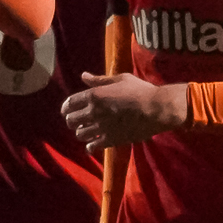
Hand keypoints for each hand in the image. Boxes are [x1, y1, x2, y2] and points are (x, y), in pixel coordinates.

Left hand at [62, 71, 189, 149]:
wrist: (156, 108)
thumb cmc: (140, 90)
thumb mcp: (120, 79)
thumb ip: (100, 80)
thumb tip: (83, 76)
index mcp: (94, 95)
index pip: (69, 103)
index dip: (66, 108)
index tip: (67, 111)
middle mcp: (94, 111)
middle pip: (71, 120)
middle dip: (71, 121)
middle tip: (77, 122)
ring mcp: (101, 127)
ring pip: (79, 134)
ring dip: (81, 133)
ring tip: (87, 131)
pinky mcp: (110, 140)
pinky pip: (92, 147)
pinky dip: (89, 147)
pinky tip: (93, 144)